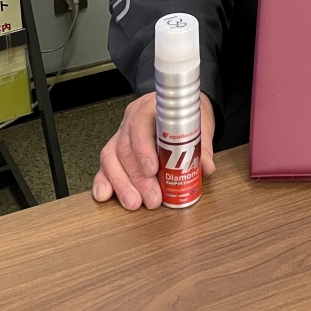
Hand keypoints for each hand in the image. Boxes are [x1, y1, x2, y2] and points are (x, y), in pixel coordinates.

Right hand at [92, 90, 215, 209]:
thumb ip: (202, 144)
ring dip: (122, 184)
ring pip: (111, 158)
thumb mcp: (199, 122)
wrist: (180, 108)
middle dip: (137, 178)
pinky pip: (105, 165)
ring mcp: (121, 134)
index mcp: (151, 107)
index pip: (141, 126)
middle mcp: (131, 120)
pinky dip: (104, 181)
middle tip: (152, 198)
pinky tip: (105, 195)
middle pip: (126, 148)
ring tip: (134, 203)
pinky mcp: (115, 149)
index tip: (151, 170)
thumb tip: (206, 166)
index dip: (143, 150)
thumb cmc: (186, 114)